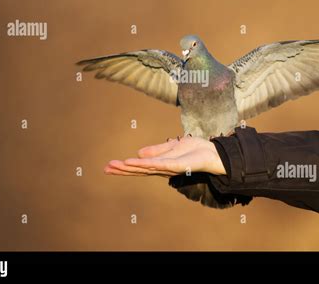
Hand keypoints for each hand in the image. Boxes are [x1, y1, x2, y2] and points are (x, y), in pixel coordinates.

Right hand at [104, 136, 225, 176]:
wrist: (212, 153)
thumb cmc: (195, 150)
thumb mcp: (172, 146)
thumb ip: (157, 150)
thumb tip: (139, 153)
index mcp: (161, 164)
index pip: (140, 166)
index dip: (125, 167)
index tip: (109, 166)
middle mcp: (163, 169)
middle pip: (139, 170)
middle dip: (123, 170)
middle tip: (105, 169)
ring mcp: (169, 168)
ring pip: (146, 168)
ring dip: (130, 167)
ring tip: (115, 165)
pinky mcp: (176, 166)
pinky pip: (159, 164)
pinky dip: (146, 164)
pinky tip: (135, 162)